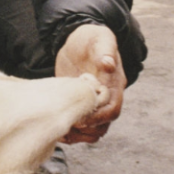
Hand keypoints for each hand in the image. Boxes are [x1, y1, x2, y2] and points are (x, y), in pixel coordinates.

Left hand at [54, 23, 125, 142]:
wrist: (78, 41)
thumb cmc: (91, 38)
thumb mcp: (99, 39)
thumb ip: (105, 50)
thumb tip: (108, 64)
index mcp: (114, 84)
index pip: (112, 109)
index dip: (98, 117)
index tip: (81, 117)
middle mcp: (107, 97)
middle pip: (103, 124)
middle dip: (86, 129)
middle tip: (67, 125)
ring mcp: (93, 103)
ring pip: (93, 130)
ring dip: (79, 135)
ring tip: (61, 131)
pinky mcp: (80, 105)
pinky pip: (81, 127)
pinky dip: (72, 133)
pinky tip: (58, 129)